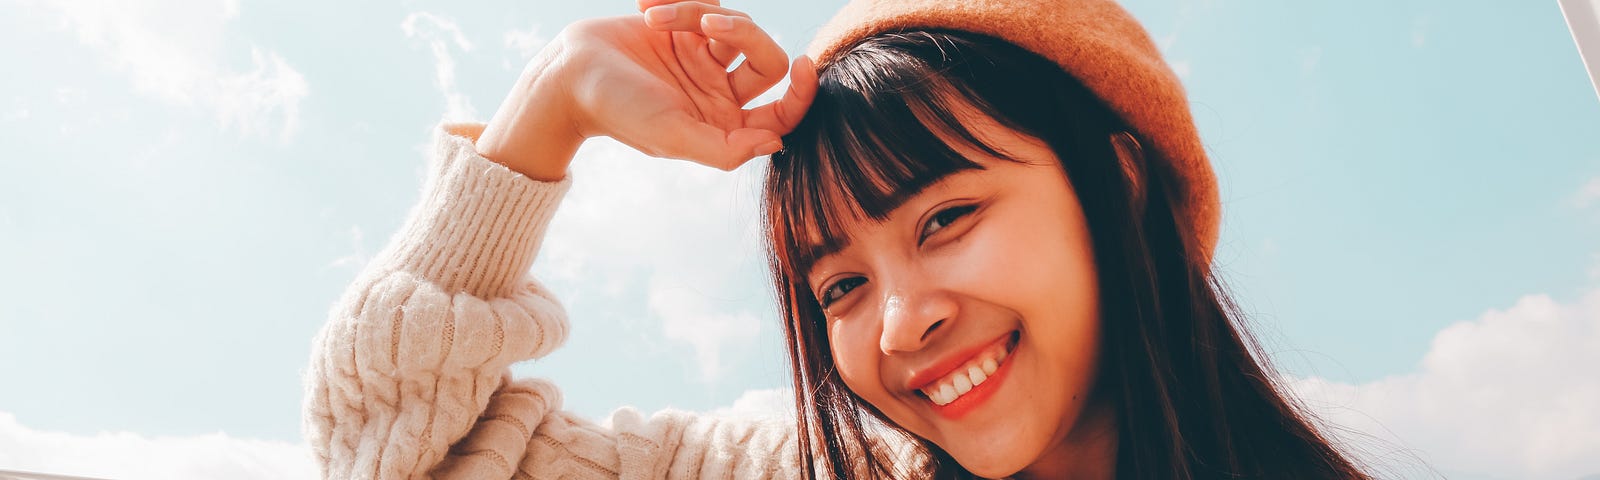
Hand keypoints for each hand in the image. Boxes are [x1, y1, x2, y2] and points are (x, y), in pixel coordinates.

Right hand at [476, 0, 816, 178]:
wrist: (569, 72)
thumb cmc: (618, 111)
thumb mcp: (672, 135)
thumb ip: (724, 148)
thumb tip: (777, 144)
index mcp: (723, 125)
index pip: (781, 114)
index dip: (801, 94)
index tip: (801, 65)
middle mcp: (720, 92)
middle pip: (767, 60)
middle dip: (745, 34)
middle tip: (707, 23)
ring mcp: (705, 59)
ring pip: (737, 26)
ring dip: (700, 12)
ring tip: (657, 15)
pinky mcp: (687, 29)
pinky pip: (708, 4)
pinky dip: (681, 1)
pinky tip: (648, 6)